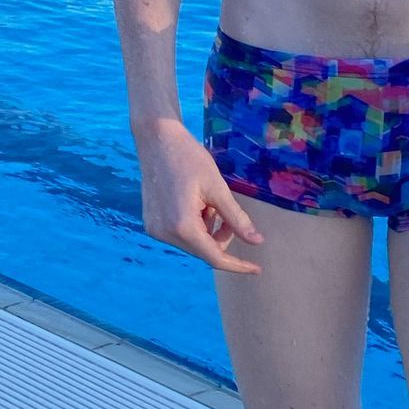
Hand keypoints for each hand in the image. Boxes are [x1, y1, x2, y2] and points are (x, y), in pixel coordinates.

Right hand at [136, 120, 263, 272]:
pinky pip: (180, 235)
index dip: (237, 264)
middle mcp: (165, 234)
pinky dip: (193, 225)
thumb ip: (237, 219)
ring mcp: (155, 230)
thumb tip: (256, 242)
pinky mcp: (151, 223)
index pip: (215, 257)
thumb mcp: (218, 188)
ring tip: (205, 202)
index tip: (256, 269)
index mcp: (183, 227)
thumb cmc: (189, 159)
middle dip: (221, 237)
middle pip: (203, 251)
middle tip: (227, 213)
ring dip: (207, 230)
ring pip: (192, 243)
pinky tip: (194, 203)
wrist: (157, 139)